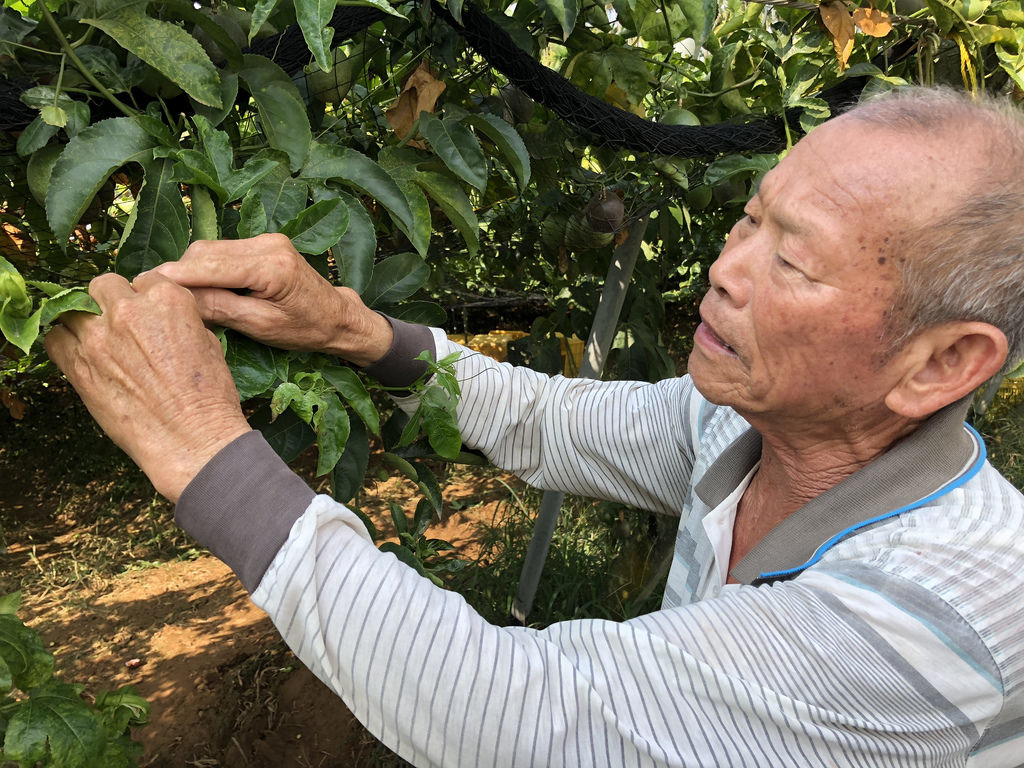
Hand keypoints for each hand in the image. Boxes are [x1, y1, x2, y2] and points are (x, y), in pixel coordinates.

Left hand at [45, 272, 250, 501]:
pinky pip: (55, 339)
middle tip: (122, 325)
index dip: (146, 298)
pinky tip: (82, 356)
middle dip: (113, 301)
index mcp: (168, 299)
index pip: (146, 279)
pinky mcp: (77, 364)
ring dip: (86, 320)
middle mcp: (129, 310)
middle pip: (104, 286)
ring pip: (74, 307)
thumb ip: (183, 322)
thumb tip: (167, 323)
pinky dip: (65, 343)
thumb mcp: (209, 346)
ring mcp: (98, 336)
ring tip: (100, 340)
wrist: (191, 439)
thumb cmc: (209, 399)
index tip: (147, 315)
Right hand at [152, 234, 392, 366]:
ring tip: (177, 298)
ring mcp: (266, 239)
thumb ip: (220, 309)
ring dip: (190, 271)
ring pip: (210, 249)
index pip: (209, 265)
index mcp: (271, 266)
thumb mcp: (261, 327)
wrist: (338, 318)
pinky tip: (200, 289)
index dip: (173, 276)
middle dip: (178, 274)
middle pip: (204, 252)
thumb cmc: (306, 330)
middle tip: (156, 300)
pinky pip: (222, 251)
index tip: (141, 286)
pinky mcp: (264, 242)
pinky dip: (206, 268)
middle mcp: (268, 244)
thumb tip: (178, 299)